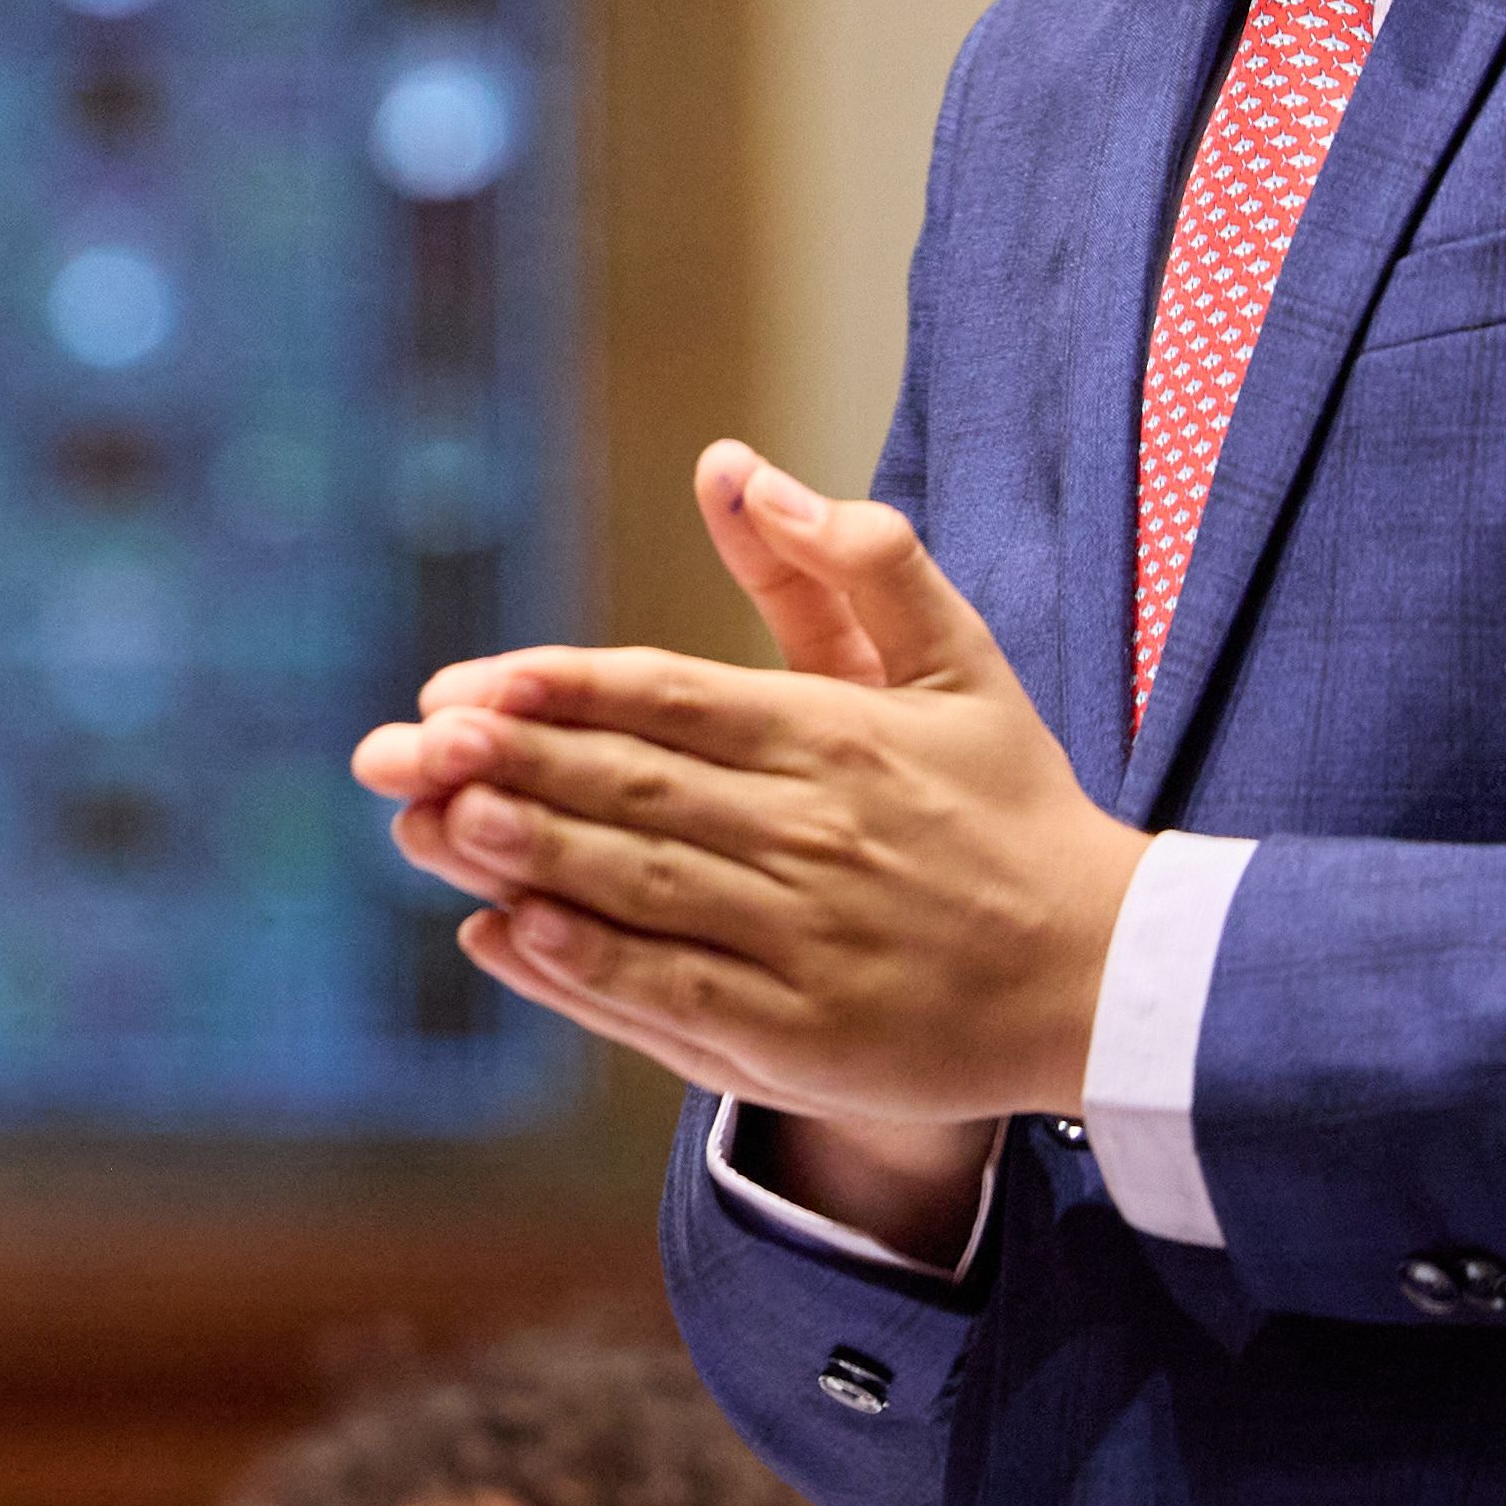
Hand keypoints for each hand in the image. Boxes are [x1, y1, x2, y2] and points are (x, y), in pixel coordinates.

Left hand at [352, 444, 1145, 1155]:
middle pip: (636, 790)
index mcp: (841, 738)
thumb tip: (742, 466)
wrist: (1108, 978)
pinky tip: (506, 939)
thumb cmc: (1014, 809)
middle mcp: (815, 835)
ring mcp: (806, 944)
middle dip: (508, 766)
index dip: (560, 691)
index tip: (462, 685)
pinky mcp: (805, 1039)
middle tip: (396, 751)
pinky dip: (585, 971)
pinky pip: (674, 1000)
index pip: (672, 699)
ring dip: (528, 858)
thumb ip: (859, 558)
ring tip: (429, 826)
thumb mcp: (958, 662)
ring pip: (641, 892)